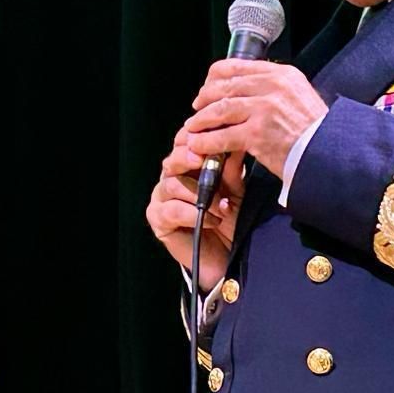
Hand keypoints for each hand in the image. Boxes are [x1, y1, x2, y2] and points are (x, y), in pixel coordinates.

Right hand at [146, 128, 243, 292]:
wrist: (227, 256)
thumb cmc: (229, 221)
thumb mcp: (235, 190)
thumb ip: (231, 168)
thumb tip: (233, 141)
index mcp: (187, 168)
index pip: (182, 144)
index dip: (193, 138)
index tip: (210, 135)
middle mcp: (171, 180)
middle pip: (171, 160)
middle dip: (187, 157)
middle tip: (203, 160)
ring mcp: (162, 200)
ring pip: (171, 184)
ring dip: (198, 194)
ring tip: (221, 207)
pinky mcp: (158, 221)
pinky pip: (170, 211)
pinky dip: (192, 214)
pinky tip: (211, 220)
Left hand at [184, 59, 327, 179]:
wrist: (331, 153)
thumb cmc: (317, 130)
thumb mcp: (300, 96)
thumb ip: (275, 88)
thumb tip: (247, 88)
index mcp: (282, 74)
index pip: (236, 66)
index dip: (215, 77)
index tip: (207, 87)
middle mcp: (273, 86)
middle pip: (224, 86)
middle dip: (205, 98)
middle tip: (197, 109)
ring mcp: (264, 109)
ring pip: (220, 109)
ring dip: (201, 120)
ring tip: (193, 128)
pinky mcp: (258, 134)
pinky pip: (223, 136)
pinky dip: (206, 141)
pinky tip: (199, 145)